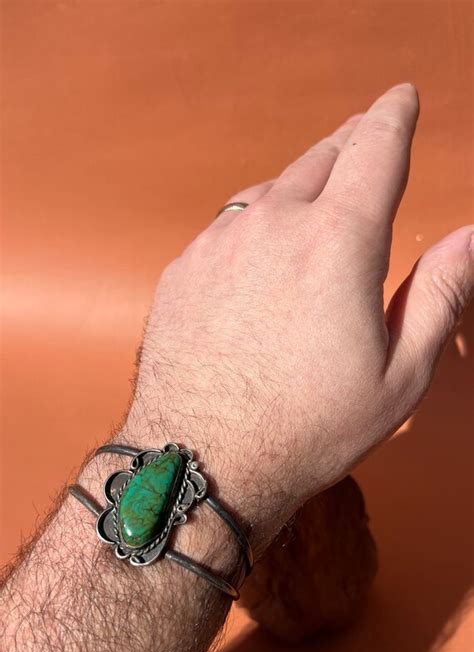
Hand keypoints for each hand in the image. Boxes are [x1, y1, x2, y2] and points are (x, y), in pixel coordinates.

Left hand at [124, 83, 472, 551]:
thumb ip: (441, 292)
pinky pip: (228, 225)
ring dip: (301, 184)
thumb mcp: (399, 372)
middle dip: (351, 143)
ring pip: (270, 188)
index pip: (376, 148)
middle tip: (366, 139)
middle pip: (321, 157)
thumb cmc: (308, 428)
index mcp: (338, 243)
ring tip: (318, 197)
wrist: (203, 461)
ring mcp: (219, 244)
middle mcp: (273, 226)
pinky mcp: (185, 269)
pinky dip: (255, 223)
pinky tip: (262, 251)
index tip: (402, 99)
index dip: (394, 116)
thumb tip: (473, 235)